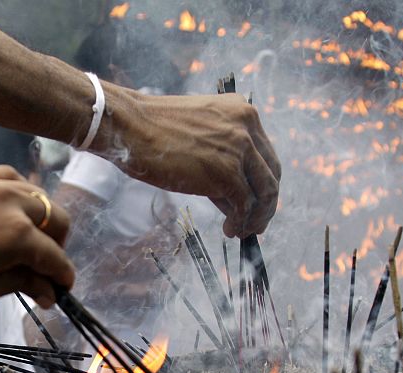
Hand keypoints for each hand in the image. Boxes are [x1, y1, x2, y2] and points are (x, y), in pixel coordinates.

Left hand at [0, 165, 73, 311]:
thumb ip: (21, 283)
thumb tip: (48, 289)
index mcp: (17, 236)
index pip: (55, 259)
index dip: (62, 278)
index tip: (60, 291)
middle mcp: (11, 202)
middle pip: (56, 219)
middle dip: (57, 245)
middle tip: (42, 268)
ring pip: (35, 194)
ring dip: (40, 218)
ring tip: (25, 239)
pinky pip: (7, 177)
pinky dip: (16, 193)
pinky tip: (4, 210)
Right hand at [98, 89, 280, 237]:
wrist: (130, 125)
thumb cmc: (154, 131)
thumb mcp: (199, 136)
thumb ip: (222, 159)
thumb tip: (235, 199)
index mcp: (242, 112)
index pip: (266, 154)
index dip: (263, 183)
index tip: (256, 202)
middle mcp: (247, 127)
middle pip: (272, 174)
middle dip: (266, 204)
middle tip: (255, 223)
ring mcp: (239, 149)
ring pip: (265, 192)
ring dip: (257, 217)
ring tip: (242, 231)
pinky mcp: (227, 172)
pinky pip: (245, 205)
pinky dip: (241, 222)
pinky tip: (229, 230)